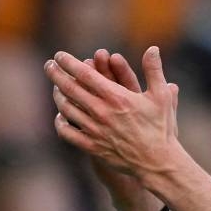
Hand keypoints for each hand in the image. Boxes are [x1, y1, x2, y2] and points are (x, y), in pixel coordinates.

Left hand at [46, 46, 179, 185]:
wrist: (157, 162)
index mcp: (117, 97)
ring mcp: (95, 130)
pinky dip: (60, 122)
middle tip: (48, 65)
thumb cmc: (161, 127)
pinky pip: (68, 132)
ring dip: (57, 95)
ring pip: (66, 109)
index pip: (85, 74)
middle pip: (70, 89)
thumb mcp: (162, 96)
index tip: (59, 55)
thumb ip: (154, 70)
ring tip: (55, 87)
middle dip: (56, 74)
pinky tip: (61, 116)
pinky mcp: (92, 146)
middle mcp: (102, 112)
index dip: (69, 63)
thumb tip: (152, 48)